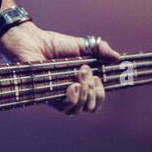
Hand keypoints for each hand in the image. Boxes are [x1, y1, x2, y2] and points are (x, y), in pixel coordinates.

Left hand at [0, 22, 120, 114]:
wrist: (33, 42)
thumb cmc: (54, 44)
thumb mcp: (82, 45)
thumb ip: (100, 49)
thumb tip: (118, 58)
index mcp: (82, 83)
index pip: (97, 99)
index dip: (101, 93)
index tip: (98, 77)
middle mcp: (73, 93)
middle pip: (92, 107)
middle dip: (95, 91)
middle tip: (86, 72)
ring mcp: (61, 97)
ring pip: (81, 108)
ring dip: (85, 92)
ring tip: (78, 74)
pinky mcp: (50, 98)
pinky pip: (67, 107)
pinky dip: (73, 97)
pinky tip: (71, 85)